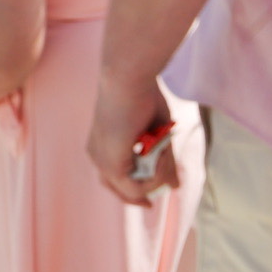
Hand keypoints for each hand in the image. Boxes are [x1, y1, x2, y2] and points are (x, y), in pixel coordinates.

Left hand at [88, 73, 176, 206]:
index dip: (136, 190)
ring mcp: (101, 161)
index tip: (157, 193)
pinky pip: (136, 189)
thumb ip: (163, 162)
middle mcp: (96, 155)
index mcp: (101, 145)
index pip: (114, 180)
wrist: (128, 78)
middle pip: (120, 191)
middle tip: (161, 190)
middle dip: (144, 191)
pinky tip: (160, 153)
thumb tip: (175, 188)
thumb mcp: (158, 136)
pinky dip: (154, 177)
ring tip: (164, 148)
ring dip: (156, 176)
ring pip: (133, 192)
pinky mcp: (110, 164)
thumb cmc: (143, 97)